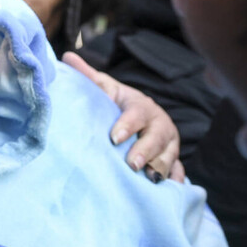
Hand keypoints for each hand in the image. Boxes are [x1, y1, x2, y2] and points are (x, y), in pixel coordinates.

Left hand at [63, 51, 183, 182]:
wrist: (140, 116)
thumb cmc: (117, 104)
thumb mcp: (105, 89)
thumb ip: (88, 77)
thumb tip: (67, 56)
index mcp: (142, 106)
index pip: (137, 114)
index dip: (127, 125)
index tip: (114, 137)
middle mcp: (160, 124)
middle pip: (158, 137)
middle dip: (146, 150)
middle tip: (132, 163)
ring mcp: (169, 144)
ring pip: (170, 155)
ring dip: (161, 167)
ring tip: (149, 179)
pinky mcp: (173, 160)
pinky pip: (179, 172)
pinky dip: (175, 181)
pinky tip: (168, 191)